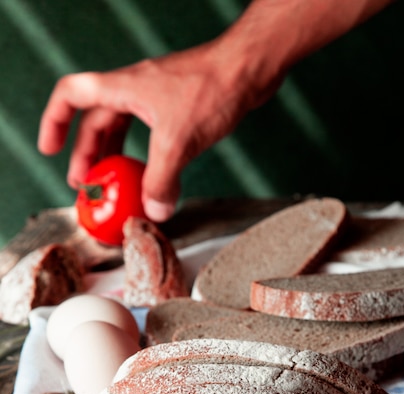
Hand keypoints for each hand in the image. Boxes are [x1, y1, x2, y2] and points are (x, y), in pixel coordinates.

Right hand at [38, 41, 263, 220]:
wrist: (249, 69)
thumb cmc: (212, 89)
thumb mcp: (178, 142)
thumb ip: (161, 180)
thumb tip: (153, 211)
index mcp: (122, 88)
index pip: (71, 96)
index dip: (55, 122)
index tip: (50, 149)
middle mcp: (134, 89)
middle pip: (96, 121)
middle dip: (88, 154)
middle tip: (87, 184)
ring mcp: (156, 97)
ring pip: (124, 127)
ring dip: (115, 155)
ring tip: (114, 183)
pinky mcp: (178, 107)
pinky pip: (150, 134)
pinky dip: (145, 155)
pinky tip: (153, 173)